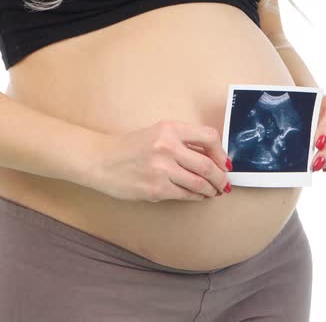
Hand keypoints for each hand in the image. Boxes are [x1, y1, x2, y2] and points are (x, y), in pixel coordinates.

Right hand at [89, 120, 232, 201]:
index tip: (224, 162)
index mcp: (169, 129)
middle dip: (220, 178)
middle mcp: (167, 148)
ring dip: (211, 190)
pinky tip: (198, 195)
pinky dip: (196, 197)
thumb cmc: (128, 148)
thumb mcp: (156, 134)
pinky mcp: (156, 190)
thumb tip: (211, 157)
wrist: (101, 161)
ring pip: (199, 184)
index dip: (221, 153)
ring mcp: (161, 170)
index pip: (209, 138)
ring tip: (214, 191)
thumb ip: (182, 142)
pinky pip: (185, 195)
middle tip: (224, 183)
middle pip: (208, 166)